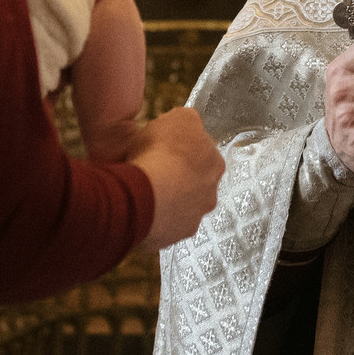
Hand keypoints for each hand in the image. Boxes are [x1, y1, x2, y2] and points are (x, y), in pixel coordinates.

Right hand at [125, 106, 223, 251]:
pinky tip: (139, 210)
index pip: (203, 155)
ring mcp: (192, 219)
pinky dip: (153, 219)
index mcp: (214, 164)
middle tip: (154, 172)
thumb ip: (189, 119)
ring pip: (180, 208)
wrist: (145, 194)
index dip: (183, 151)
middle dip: (177, 179)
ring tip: (143, 193)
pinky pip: (163, 226)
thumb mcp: (178, 118)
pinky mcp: (173, 236)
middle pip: (194, 184)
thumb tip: (190, 122)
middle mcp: (210, 194)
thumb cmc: (161, 152)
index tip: (165, 150)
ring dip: (166, 201)